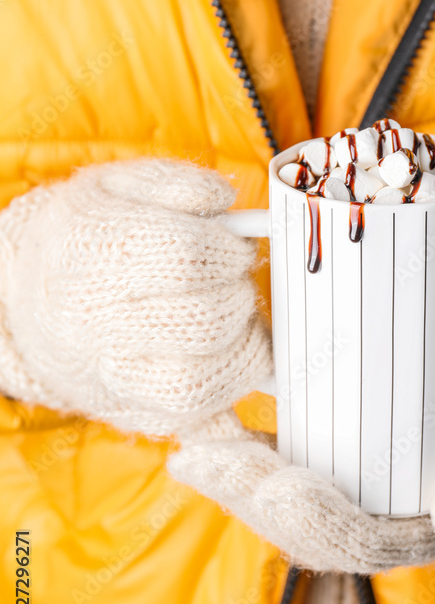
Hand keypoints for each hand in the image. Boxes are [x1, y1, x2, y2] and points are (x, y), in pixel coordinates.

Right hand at [0, 158, 271, 432]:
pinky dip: (230, 395)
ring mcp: (111, 380)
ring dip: (241, 346)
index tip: (233, 246)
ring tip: (232, 318)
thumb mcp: (116, 186)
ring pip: (199, 383)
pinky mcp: (137, 416)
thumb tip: (225, 201)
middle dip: (237, 296)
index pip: (184, 258)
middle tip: (232, 282)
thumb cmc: (86, 237)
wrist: (25, 304)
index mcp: (88, 253)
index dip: (227, 250)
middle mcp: (92, 324)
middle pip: (200, 322)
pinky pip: (198, 420)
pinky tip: (231, 364)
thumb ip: (175, 183)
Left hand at [168, 413, 434, 574]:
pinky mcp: (351, 442)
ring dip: (235, 472)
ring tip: (190, 445)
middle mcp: (385, 513)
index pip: (357, 540)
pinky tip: (214, 419)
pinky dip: (251, 439)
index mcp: (426, 531)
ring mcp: (364, 479)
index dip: (310, 520)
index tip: (272, 483)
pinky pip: (293, 451)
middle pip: (304, 522)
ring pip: (287, 490)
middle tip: (200, 457)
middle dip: (248, 495)